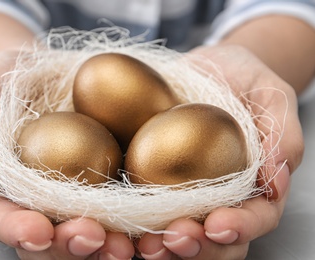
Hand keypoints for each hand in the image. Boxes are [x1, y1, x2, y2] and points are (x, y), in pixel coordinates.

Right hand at [0, 50, 133, 258]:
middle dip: (70, 246)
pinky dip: (134, 222)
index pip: (4, 221)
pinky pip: (122, 208)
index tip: (38, 231)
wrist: (38, 73)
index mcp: (3, 195)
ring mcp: (75, 196)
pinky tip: (150, 226)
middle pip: (51, 239)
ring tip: (123, 245)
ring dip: (105, 245)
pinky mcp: (107, 183)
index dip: (19, 231)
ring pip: (88, 234)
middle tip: (92, 238)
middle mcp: (40, 203)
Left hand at [136, 45, 303, 258]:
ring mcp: (187, 193)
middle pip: (216, 240)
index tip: (218, 225)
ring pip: (181, 235)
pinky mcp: (155, 182)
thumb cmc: (245, 79)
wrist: (207, 68)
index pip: (256, 217)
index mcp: (254, 185)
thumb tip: (276, 182)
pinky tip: (121, 227)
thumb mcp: (271, 95)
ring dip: (165, 248)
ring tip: (146, 246)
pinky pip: (146, 210)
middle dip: (198, 247)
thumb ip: (282, 135)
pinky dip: (135, 225)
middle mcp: (221, 197)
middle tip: (175, 239)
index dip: (241, 227)